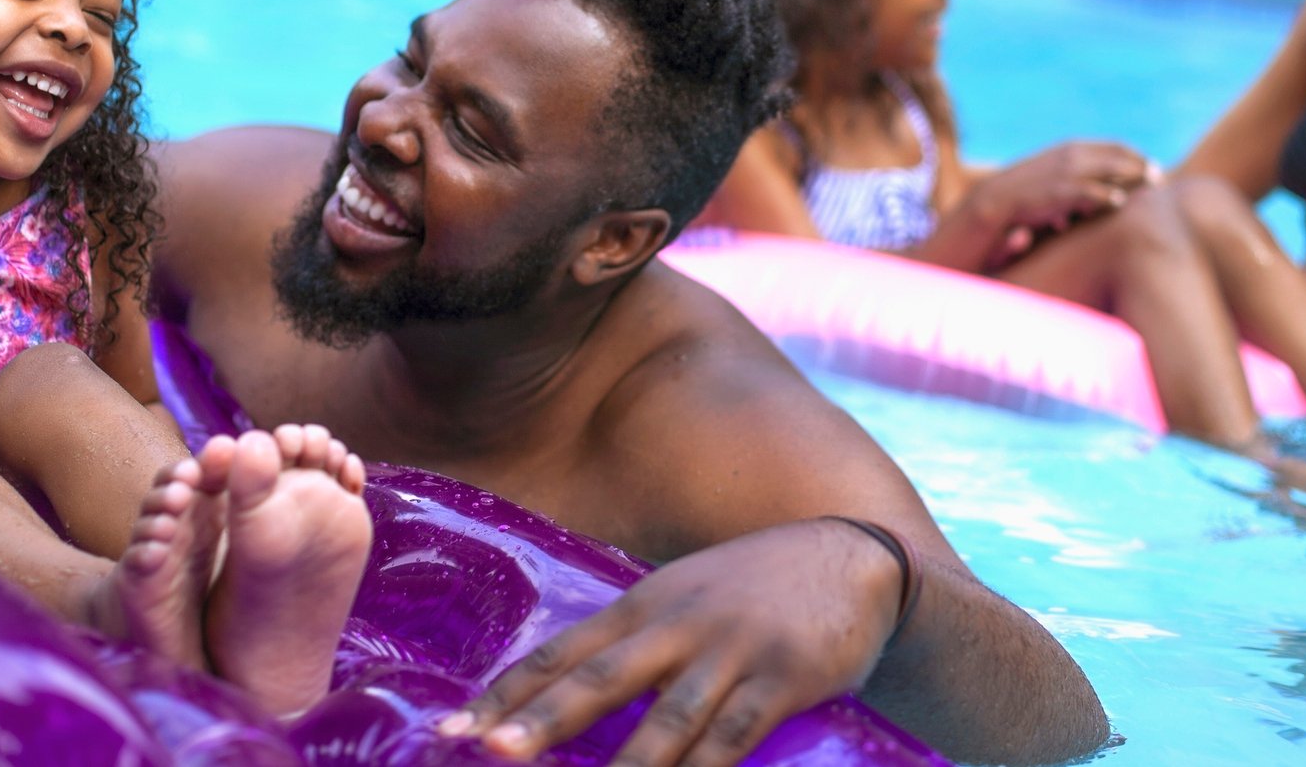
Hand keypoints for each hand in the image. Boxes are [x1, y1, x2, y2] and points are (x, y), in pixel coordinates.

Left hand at [436, 519, 901, 766]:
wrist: (854, 559)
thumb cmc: (756, 586)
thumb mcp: (685, 597)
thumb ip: (633, 641)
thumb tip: (563, 691)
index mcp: (646, 603)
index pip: (561, 652)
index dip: (506, 693)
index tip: (451, 731)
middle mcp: (679, 623)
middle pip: (598, 680)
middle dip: (541, 721)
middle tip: (488, 752)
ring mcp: (732, 652)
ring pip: (664, 721)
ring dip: (619, 766)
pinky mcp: (782, 680)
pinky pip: (733, 739)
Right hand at [957, 141, 1160, 266]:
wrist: (995, 201)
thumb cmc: (1028, 194)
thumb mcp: (1054, 177)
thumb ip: (1080, 177)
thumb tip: (1107, 192)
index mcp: (1072, 149)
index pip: (1116, 147)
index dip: (1138, 157)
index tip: (1154, 168)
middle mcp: (1072, 155)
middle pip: (1120, 156)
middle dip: (1143, 166)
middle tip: (1161, 179)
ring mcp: (1066, 172)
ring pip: (1111, 170)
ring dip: (1134, 177)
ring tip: (1151, 187)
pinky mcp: (1059, 191)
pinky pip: (1091, 191)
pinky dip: (1107, 195)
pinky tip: (1119, 202)